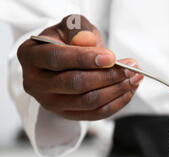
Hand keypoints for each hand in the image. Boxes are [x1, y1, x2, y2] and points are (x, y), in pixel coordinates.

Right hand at [17, 14, 142, 120]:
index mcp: (31, 56)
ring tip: (134, 77)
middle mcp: (36, 83)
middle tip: (130, 68)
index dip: (86, 59)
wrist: (61, 62)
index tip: (112, 57)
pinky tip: (129, 90)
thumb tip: (89, 42)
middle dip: (109, 76)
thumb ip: (79, 31)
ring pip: (90, 101)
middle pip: (77, 83)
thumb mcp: (69, 27)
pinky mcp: (68, 115)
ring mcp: (51, 103)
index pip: (58, 59)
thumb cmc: (65, 41)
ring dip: (117, 90)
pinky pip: (97, 114)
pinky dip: (117, 103)